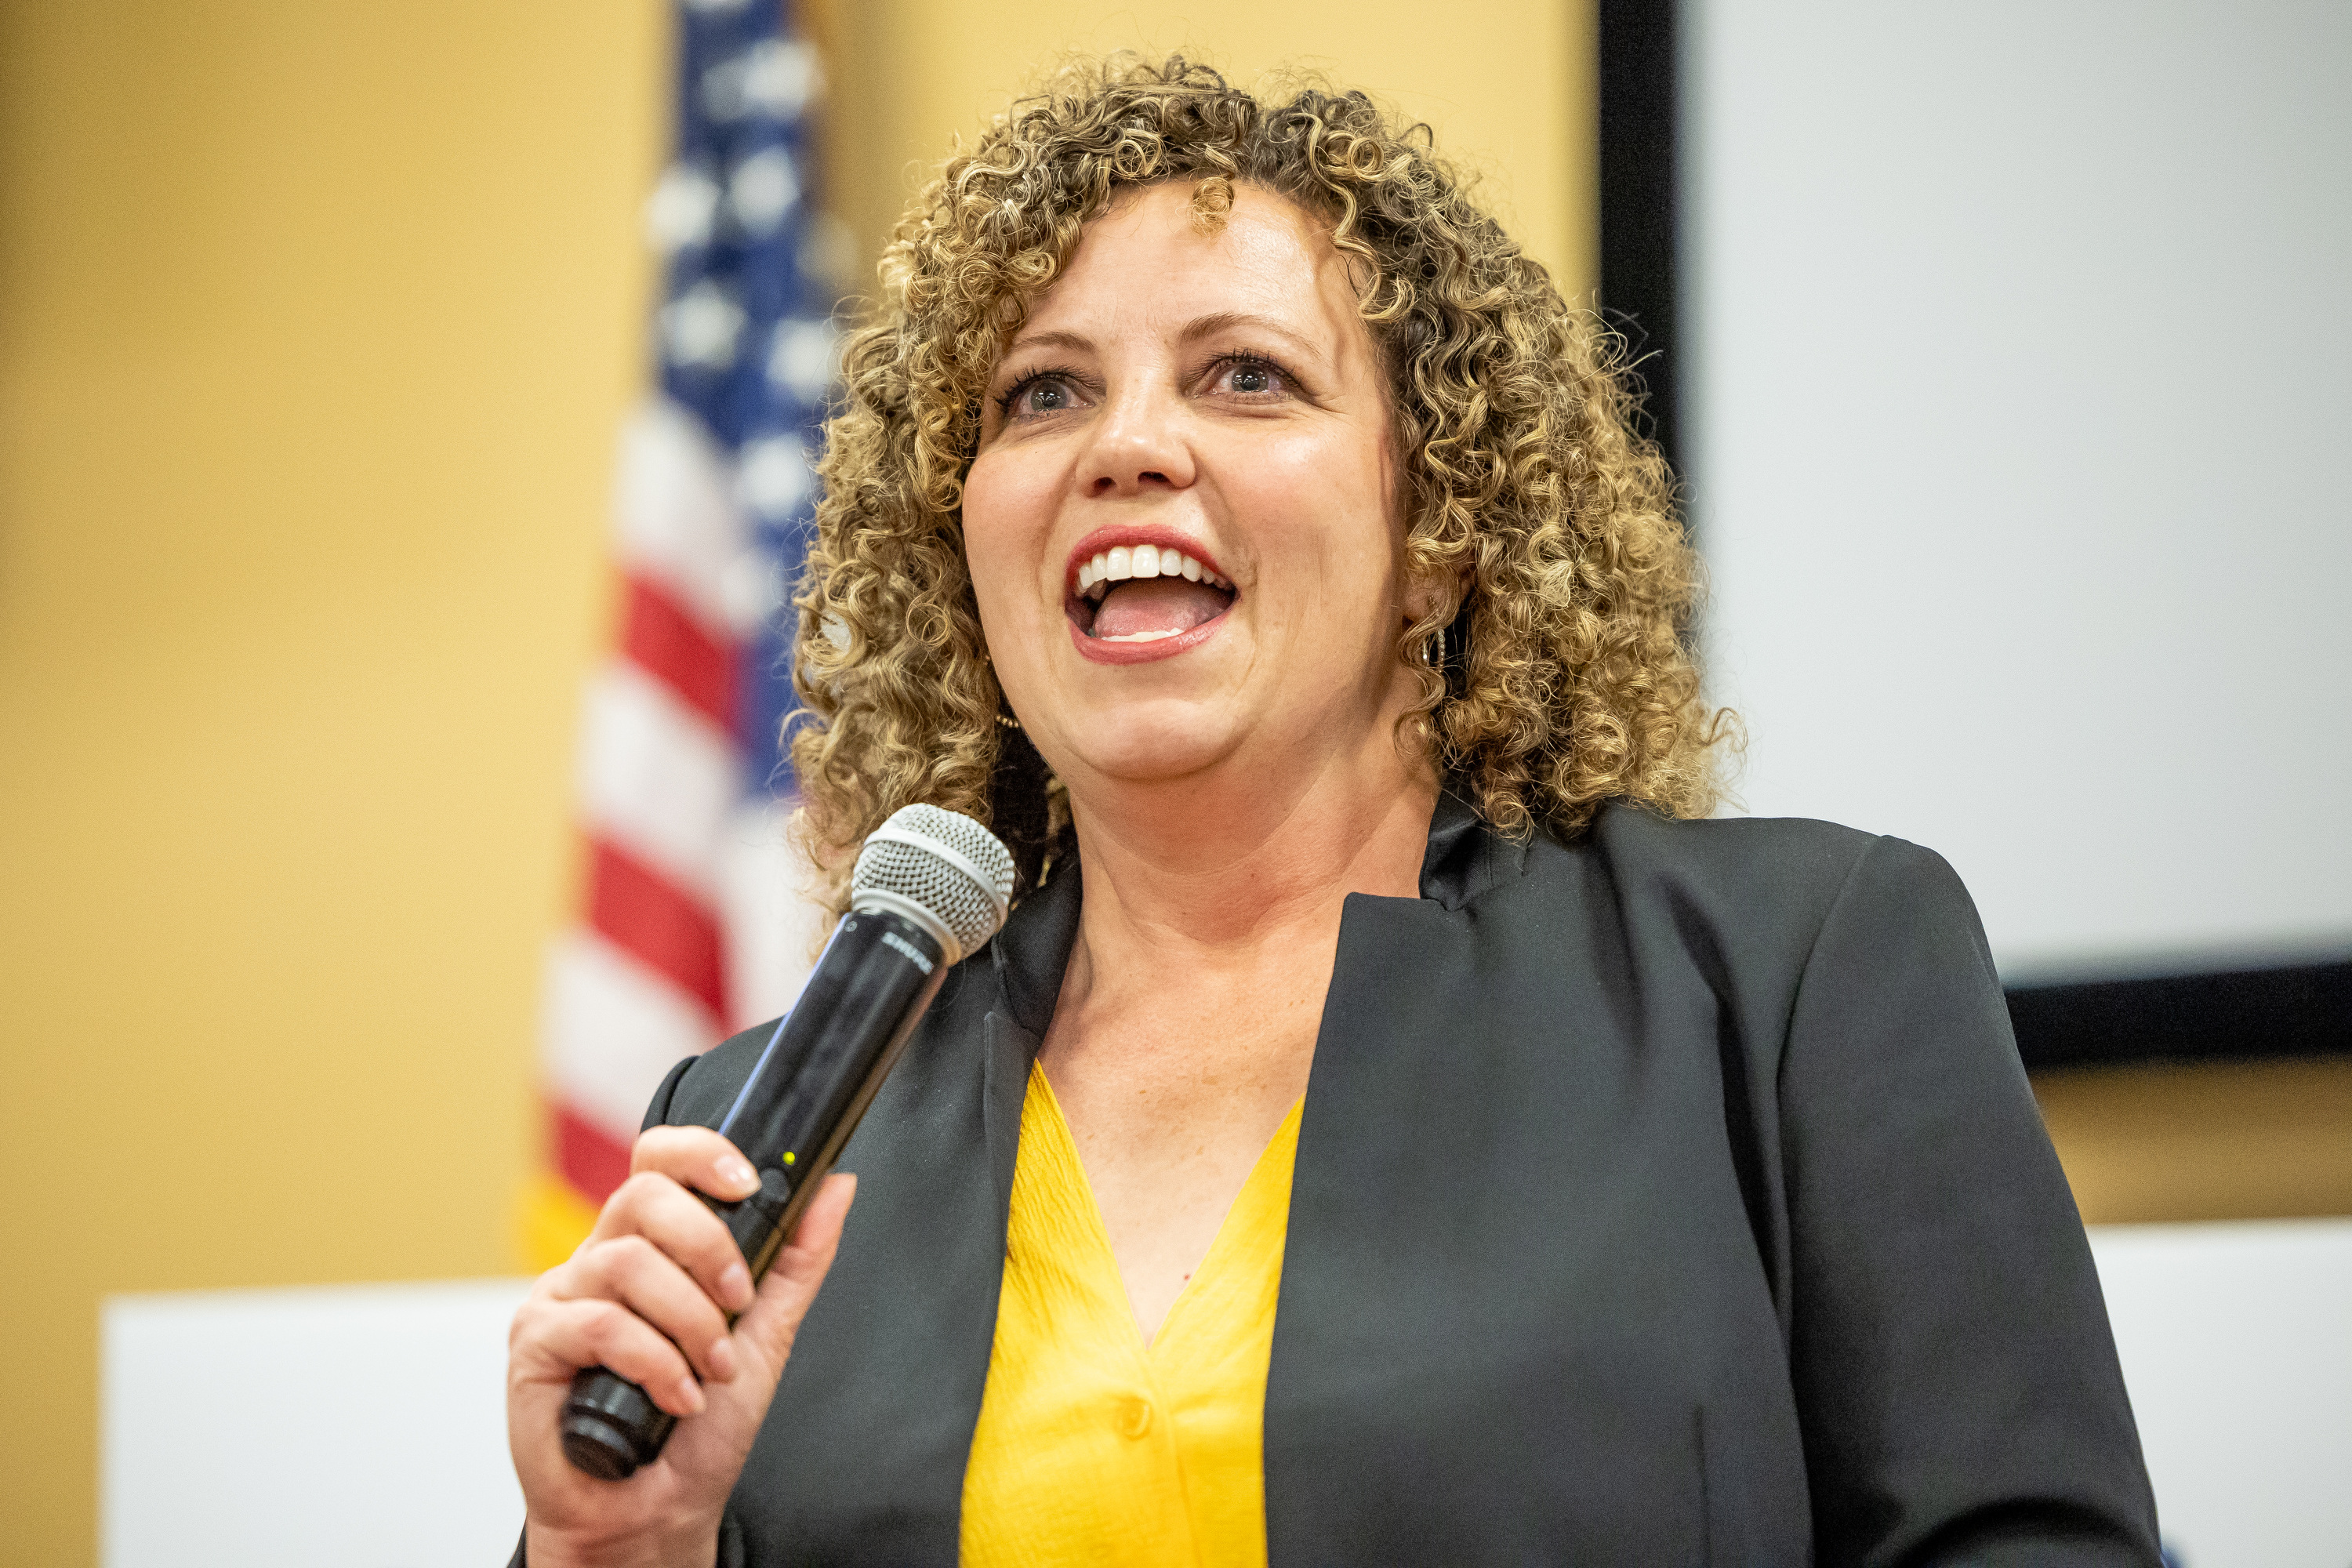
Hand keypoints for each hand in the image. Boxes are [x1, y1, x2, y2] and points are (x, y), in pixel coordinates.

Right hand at [507, 1126, 854, 1567]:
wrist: (657, 1510)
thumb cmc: (701, 1426)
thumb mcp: (766, 1333)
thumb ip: (797, 1258)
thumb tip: (836, 1185)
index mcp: (652, 1245)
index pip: (661, 1161)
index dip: (700, 1155)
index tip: (748, 1183)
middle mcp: (602, 1259)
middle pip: (643, 1194)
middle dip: (708, 1244)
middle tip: (738, 1302)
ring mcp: (563, 1296)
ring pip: (628, 1262)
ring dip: (690, 1322)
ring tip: (711, 1371)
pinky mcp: (535, 1342)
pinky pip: (599, 1323)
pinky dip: (654, 1362)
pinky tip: (676, 1398)